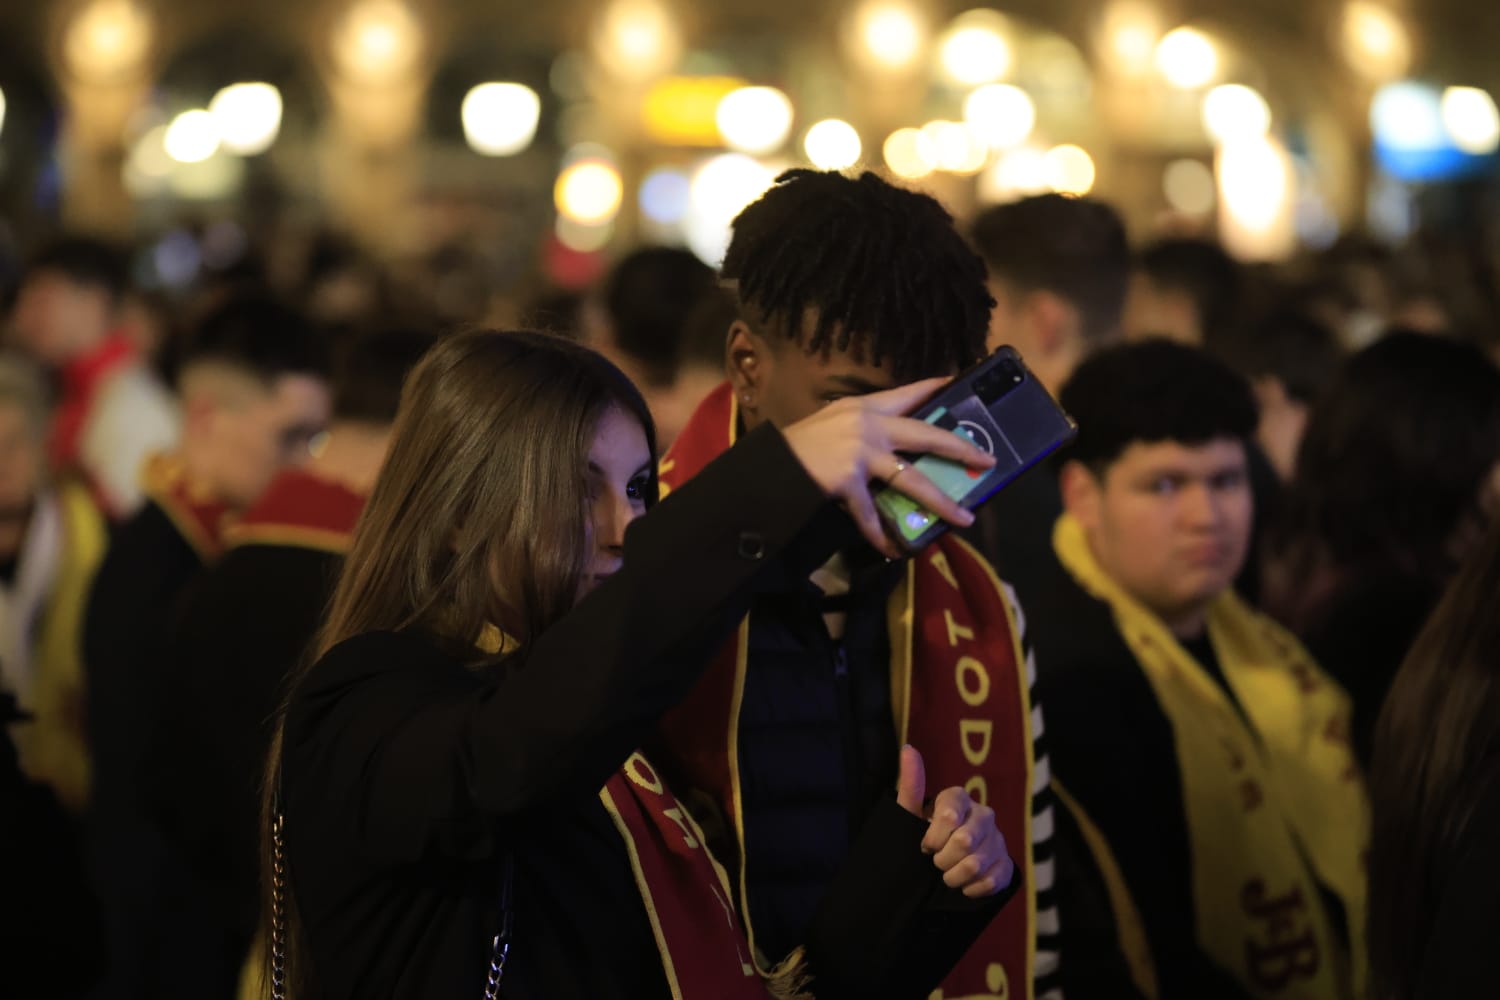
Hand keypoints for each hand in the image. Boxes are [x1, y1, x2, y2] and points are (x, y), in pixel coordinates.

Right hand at [780, 378, 995, 557]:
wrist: (770, 464)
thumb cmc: (798, 446)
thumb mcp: (832, 423)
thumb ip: (861, 428)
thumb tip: (892, 445)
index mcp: (864, 406)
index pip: (908, 393)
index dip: (936, 388)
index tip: (960, 382)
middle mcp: (867, 424)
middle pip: (925, 434)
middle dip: (959, 449)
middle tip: (986, 461)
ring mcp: (860, 452)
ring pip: (912, 479)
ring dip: (941, 502)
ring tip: (964, 518)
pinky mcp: (848, 479)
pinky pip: (872, 513)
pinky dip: (881, 534)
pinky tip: (893, 549)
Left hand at [896, 745, 1013, 898]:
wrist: (942, 869)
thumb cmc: (923, 835)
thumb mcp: (910, 813)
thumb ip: (911, 785)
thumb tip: (908, 748)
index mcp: (960, 798)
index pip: (948, 815)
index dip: (934, 837)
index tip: (925, 845)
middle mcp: (983, 815)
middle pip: (964, 841)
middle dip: (943, 859)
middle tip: (936, 862)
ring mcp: (998, 840)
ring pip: (976, 864)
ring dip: (954, 877)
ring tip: (947, 875)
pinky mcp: (1007, 864)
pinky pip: (991, 881)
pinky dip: (971, 889)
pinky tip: (964, 885)